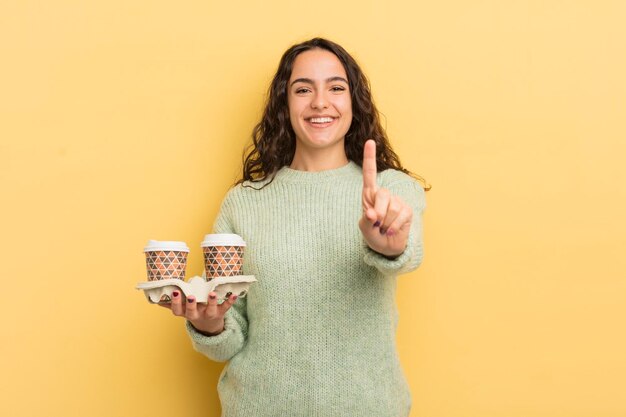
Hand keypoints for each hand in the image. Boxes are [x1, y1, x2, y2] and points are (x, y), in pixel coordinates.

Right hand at [157, 290, 237, 335]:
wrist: (209, 328)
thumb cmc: (193, 313)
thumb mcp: (181, 310)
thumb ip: (170, 304)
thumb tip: (154, 298)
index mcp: (185, 313)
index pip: (177, 310)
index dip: (175, 303)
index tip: (175, 292)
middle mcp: (196, 315)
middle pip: (192, 312)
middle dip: (191, 304)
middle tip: (190, 296)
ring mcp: (209, 315)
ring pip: (210, 310)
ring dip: (212, 302)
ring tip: (212, 293)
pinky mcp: (220, 313)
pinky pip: (226, 307)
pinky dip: (230, 301)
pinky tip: (234, 294)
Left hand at [359, 139, 412, 256]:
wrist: (387, 248)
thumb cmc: (373, 235)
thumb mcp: (364, 229)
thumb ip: (366, 221)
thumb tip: (372, 213)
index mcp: (369, 195)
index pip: (369, 174)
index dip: (369, 158)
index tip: (370, 141)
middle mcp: (384, 195)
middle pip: (383, 195)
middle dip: (379, 213)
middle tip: (377, 224)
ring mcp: (397, 201)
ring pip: (393, 208)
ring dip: (386, 224)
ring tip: (384, 229)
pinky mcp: (407, 210)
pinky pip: (401, 216)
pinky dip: (394, 227)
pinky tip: (391, 231)